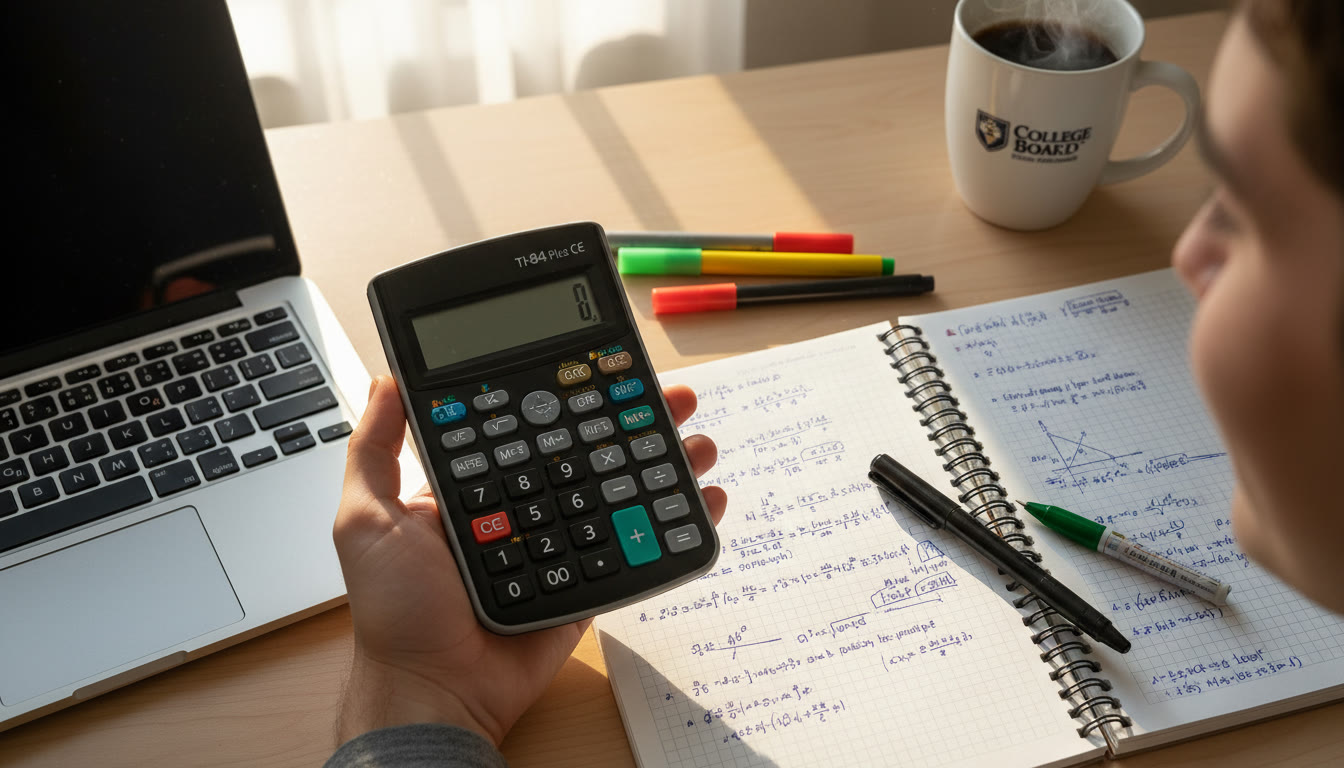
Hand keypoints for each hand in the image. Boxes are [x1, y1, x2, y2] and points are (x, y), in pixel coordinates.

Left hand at [332, 376, 726, 745]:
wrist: (434, 692)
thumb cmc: (395, 612)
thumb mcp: (365, 519)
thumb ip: (375, 450)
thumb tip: (387, 380)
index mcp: (475, 487)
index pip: (530, 426)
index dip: (569, 394)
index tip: (602, 367)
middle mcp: (522, 509)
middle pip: (588, 450)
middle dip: (634, 420)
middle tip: (670, 396)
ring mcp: (558, 545)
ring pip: (620, 492)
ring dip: (665, 463)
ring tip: (696, 441)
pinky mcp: (586, 585)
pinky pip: (635, 549)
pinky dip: (675, 525)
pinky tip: (704, 500)